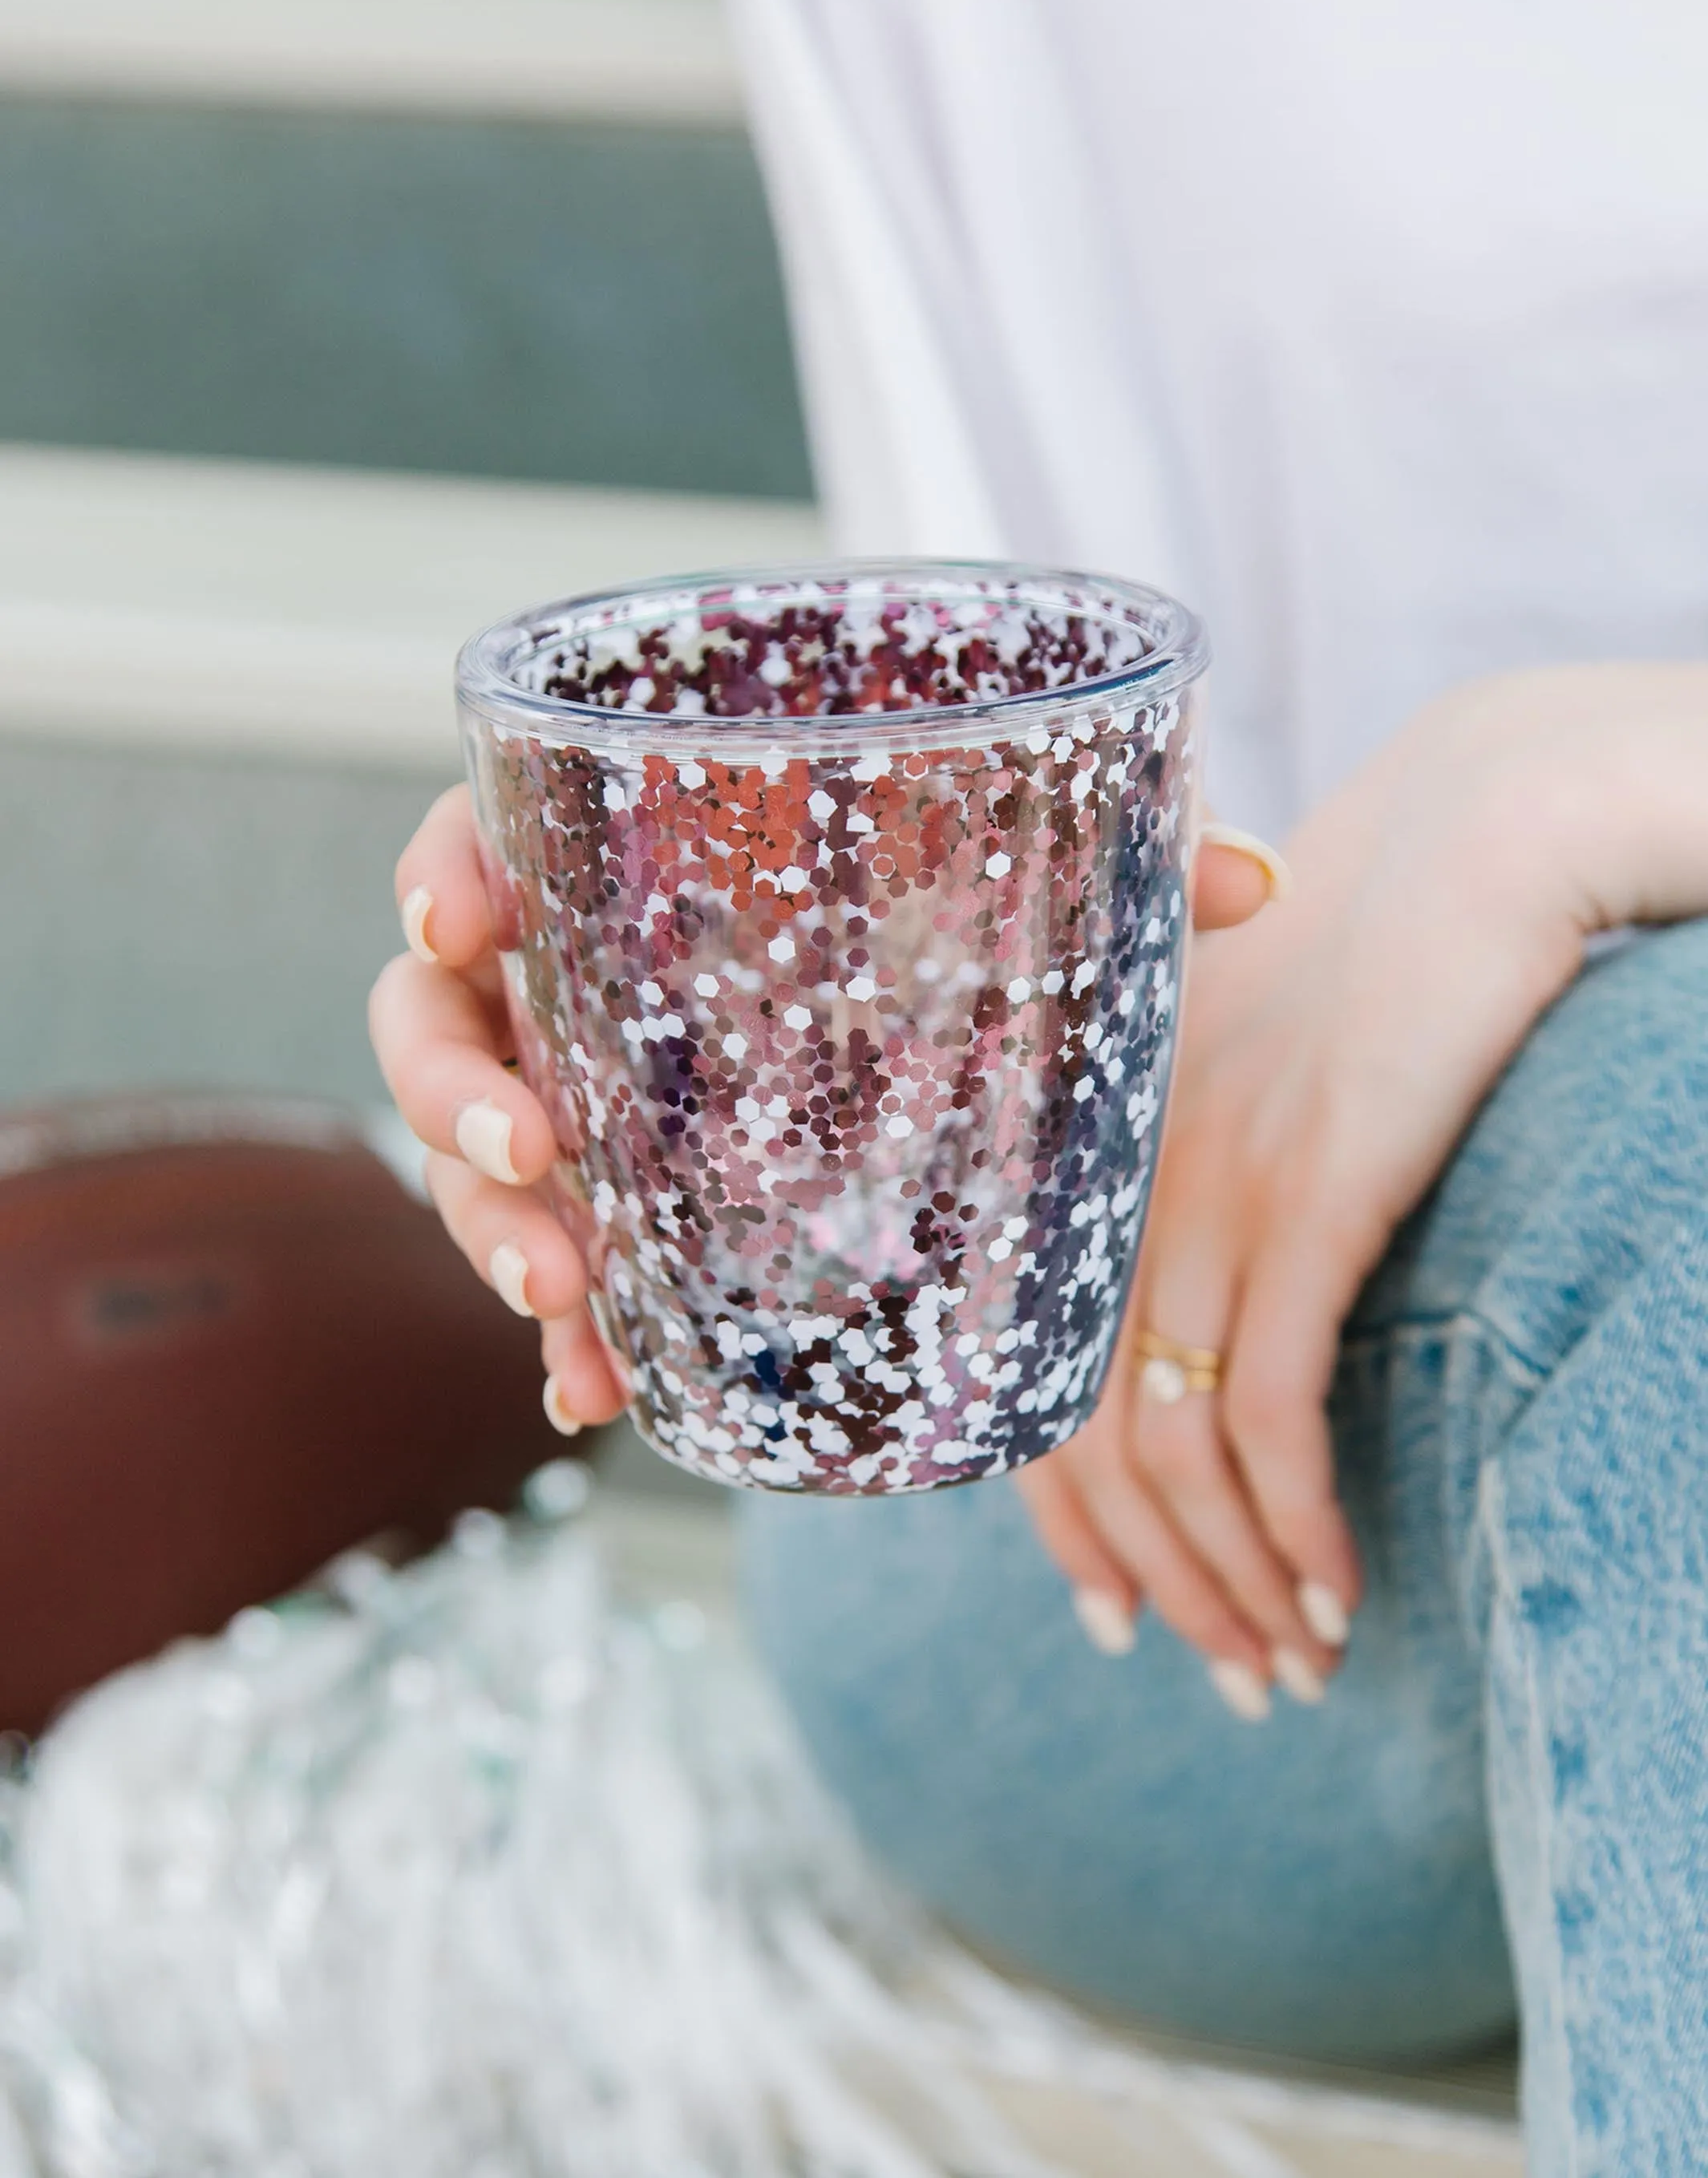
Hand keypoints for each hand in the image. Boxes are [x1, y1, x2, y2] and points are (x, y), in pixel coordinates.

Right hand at [369, 789, 1279, 1433]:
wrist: (921, 1036)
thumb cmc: (942, 918)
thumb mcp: (1013, 889)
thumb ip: (1120, 865)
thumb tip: (1266, 881)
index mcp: (624, 859)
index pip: (481, 836)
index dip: (444, 875)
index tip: (464, 922)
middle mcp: (567, 976)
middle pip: (436, 1021)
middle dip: (453, 1093)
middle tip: (534, 1150)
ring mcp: (570, 1093)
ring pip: (469, 1158)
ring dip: (491, 1231)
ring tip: (560, 1300)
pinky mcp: (606, 1200)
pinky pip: (548, 1266)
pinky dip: (561, 1333)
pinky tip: (590, 1395)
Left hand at [1017, 672, 1629, 1716]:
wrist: (1474, 831)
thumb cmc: (1369, 950)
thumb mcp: (1245, 1073)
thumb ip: (1200, 1179)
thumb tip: (1216, 1323)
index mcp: (1092, 1161)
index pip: (1028, 1382)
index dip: (1057, 1525)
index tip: (1117, 1619)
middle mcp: (1122, 1185)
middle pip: (1087, 1446)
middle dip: (1162, 1590)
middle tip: (1232, 1681)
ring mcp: (1208, 1187)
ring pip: (1176, 1451)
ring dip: (1235, 1584)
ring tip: (1298, 1667)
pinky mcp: (1311, 1193)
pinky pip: (1275, 1409)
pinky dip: (1297, 1524)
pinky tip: (1339, 1590)